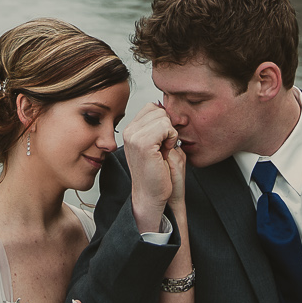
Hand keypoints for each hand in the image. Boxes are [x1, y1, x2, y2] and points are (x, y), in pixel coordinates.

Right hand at [126, 102, 181, 224]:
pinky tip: (165, 152)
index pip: (152, 107)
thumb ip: (157, 125)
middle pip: (158, 110)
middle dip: (167, 127)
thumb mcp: (156, 143)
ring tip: (163, 151)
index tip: (162, 141)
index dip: (163, 122)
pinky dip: (172, 138)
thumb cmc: (157, 173)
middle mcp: (129, 131)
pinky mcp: (143, 144)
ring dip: (170, 134)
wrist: (151, 195)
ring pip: (163, 117)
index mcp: (131, 130)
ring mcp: (134, 137)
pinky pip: (166, 127)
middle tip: (163, 148)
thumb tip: (163, 106)